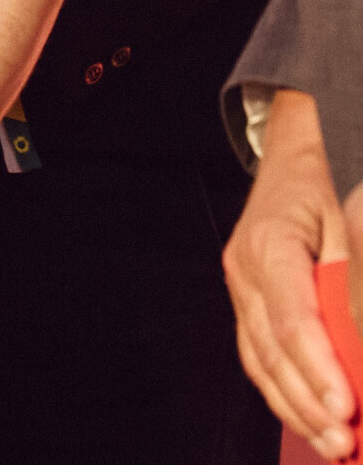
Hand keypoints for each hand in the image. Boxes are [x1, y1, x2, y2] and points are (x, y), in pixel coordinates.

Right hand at [224, 89, 355, 457]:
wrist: (293, 152)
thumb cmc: (323, 181)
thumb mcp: (348, 219)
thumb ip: (354, 279)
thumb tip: (361, 338)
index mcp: (269, 243)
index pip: (292, 319)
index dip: (318, 369)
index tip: (345, 406)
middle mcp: (244, 267)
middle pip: (272, 349)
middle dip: (309, 403)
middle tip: (344, 441)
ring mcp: (239, 284)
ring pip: (259, 359)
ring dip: (295, 407)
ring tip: (332, 443)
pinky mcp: (245, 297)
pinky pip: (257, 352)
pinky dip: (282, 390)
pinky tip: (307, 415)